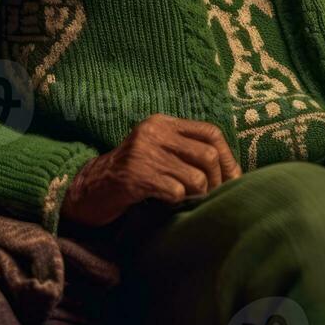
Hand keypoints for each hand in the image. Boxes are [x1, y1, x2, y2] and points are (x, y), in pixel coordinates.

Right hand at [61, 113, 241, 225]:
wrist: (89, 189)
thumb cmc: (132, 174)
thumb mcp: (158, 152)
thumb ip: (186, 152)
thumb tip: (232, 170)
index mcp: (162, 122)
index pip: (210, 132)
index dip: (227, 157)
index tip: (234, 178)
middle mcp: (153, 132)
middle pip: (206, 155)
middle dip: (218, 181)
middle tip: (214, 197)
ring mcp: (143, 153)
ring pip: (195, 177)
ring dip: (198, 195)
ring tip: (188, 200)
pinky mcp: (135, 176)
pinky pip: (175, 191)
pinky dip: (178, 202)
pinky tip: (167, 202)